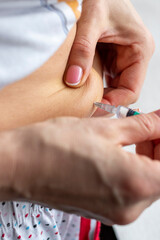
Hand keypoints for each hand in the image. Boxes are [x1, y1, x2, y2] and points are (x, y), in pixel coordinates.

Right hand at [3, 110, 158, 224]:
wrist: (19, 165)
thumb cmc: (54, 146)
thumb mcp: (106, 128)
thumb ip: (143, 126)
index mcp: (136, 184)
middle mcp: (130, 207)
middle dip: (159, 149)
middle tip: (150, 126)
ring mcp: (116, 213)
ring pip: (148, 184)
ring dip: (148, 159)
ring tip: (134, 136)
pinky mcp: (103, 211)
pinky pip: (130, 192)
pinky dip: (133, 171)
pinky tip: (120, 152)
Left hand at [64, 0, 153, 114]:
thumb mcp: (91, 20)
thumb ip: (82, 50)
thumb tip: (74, 80)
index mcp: (139, 51)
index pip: (131, 90)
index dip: (114, 103)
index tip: (93, 108)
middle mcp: (133, 58)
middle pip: (122, 92)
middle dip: (105, 102)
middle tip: (84, 110)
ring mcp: (121, 59)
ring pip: (113, 88)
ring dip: (98, 95)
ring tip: (81, 102)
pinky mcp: (110, 58)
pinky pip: (104, 79)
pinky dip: (93, 86)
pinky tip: (81, 89)